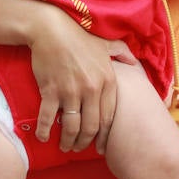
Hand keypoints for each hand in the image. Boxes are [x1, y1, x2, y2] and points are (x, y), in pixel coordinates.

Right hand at [26, 8, 136, 154]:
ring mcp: (71, 91)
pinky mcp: (51, 90)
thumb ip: (122, 53)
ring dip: (67, 141)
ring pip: (72, 127)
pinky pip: (48, 118)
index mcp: (107, 81)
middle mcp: (92, 89)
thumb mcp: (106, 43)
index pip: (109, 117)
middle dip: (84, 143)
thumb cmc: (78, 37)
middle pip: (91, 127)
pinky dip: (45, 131)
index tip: (100, 147)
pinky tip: (43, 137)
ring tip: (64, 146)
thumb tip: (135, 62)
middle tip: (78, 148)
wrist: (51, 29)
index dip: (104, 136)